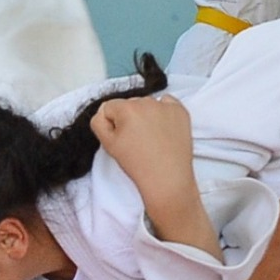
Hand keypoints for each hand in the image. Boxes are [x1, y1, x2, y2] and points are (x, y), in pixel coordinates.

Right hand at [92, 97, 215, 256]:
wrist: (167, 178)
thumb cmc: (137, 164)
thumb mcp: (107, 145)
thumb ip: (98, 122)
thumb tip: (104, 113)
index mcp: (126, 108)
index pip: (109, 108)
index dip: (111, 124)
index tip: (121, 139)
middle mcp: (147, 101)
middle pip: (128, 104)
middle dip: (128, 118)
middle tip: (136, 141)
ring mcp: (166, 106)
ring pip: (146, 104)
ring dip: (145, 116)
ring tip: (150, 138)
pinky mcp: (180, 111)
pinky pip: (166, 103)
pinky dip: (162, 113)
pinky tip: (162, 130)